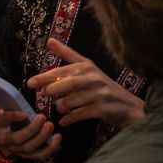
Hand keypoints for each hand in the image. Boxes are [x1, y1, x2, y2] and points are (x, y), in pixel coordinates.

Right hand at [0, 96, 60, 160]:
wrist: (0, 142)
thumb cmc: (2, 123)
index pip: (3, 120)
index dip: (12, 117)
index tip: (23, 113)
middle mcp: (7, 140)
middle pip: (18, 138)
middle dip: (32, 129)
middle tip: (42, 118)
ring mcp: (18, 149)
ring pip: (30, 148)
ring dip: (42, 138)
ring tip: (51, 126)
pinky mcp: (28, 155)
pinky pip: (40, 156)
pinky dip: (50, 149)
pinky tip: (57, 140)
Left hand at [27, 39, 144, 128]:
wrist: (130, 108)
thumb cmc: (103, 89)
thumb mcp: (89, 70)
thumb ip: (69, 57)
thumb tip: (50, 41)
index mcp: (88, 67)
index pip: (66, 65)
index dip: (49, 69)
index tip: (33, 75)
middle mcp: (94, 78)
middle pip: (68, 83)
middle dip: (52, 89)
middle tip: (44, 94)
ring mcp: (100, 94)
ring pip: (71, 101)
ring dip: (61, 106)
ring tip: (61, 107)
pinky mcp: (103, 109)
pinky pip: (78, 114)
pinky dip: (68, 118)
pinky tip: (64, 121)